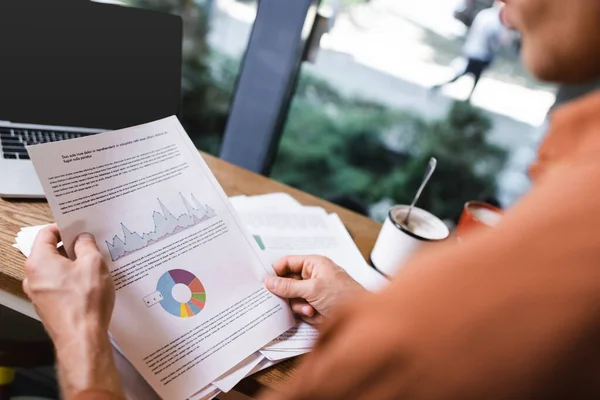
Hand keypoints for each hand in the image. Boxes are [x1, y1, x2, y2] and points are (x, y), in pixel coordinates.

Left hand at [24, 224, 122, 397]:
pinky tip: (91, 285)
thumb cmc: (85, 303)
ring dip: (74, 266)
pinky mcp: (49, 307)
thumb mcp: (94, 263)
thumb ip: (87, 246)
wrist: (83, 338)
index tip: (79, 228)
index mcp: (39, 262)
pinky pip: (59, 286)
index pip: (46, 234)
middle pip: (51, 253)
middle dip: (72, 248)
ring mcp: (39, 294)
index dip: (64, 228)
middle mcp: (33, 278)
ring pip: (56, 271)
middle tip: (92, 246)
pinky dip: (73, 282)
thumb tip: (83, 239)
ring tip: (95, 267)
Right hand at [265, 255, 365, 323]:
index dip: (276, 271)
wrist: (360, 320)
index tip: (264, 282)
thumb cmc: (344, 296)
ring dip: (298, 305)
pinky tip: (315, 314)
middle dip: (289, 293)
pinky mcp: (315, 306)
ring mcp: (314, 292)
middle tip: (285, 298)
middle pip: (288, 281)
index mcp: (314, 264)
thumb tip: (269, 281)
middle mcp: (313, 276)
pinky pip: (299, 308)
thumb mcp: (313, 289)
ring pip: (292, 297)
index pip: (288, 263)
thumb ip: (289, 286)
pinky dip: (304, 313)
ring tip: (310, 309)